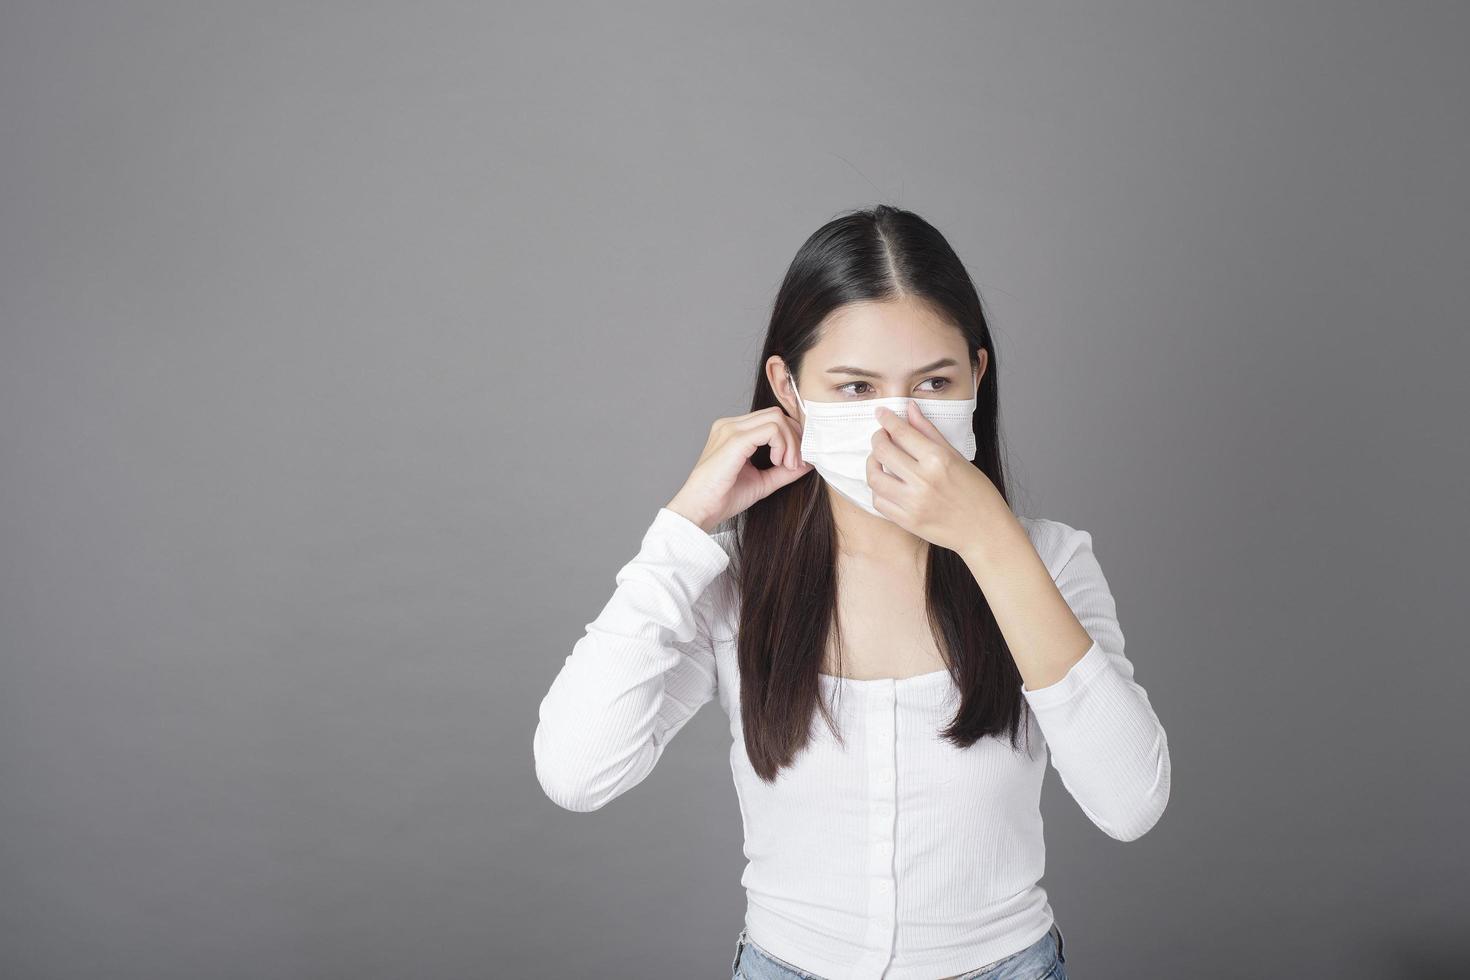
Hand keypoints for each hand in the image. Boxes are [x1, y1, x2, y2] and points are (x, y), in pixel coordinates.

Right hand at [666, 408, 811, 532]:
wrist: (699, 510)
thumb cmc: (722, 498)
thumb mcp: (762, 481)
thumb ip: (784, 470)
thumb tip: (808, 463)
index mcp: (733, 431)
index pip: (771, 419)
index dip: (791, 436)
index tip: (795, 462)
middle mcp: (730, 425)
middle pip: (776, 414)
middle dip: (794, 437)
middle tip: (795, 463)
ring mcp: (730, 429)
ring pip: (776, 418)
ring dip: (790, 442)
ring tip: (786, 465)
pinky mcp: (735, 439)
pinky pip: (771, 429)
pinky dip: (783, 445)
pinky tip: (779, 463)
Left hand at [866, 401, 1004, 553]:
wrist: (985, 531)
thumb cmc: (977, 493)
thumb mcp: (957, 457)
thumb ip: (929, 432)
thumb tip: (910, 409)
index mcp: (939, 459)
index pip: (902, 432)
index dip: (887, 419)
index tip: (881, 413)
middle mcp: (924, 480)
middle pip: (883, 451)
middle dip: (877, 438)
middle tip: (881, 436)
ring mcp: (913, 503)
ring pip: (875, 477)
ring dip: (872, 463)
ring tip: (880, 459)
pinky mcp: (907, 522)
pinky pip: (879, 501)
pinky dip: (878, 489)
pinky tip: (886, 483)